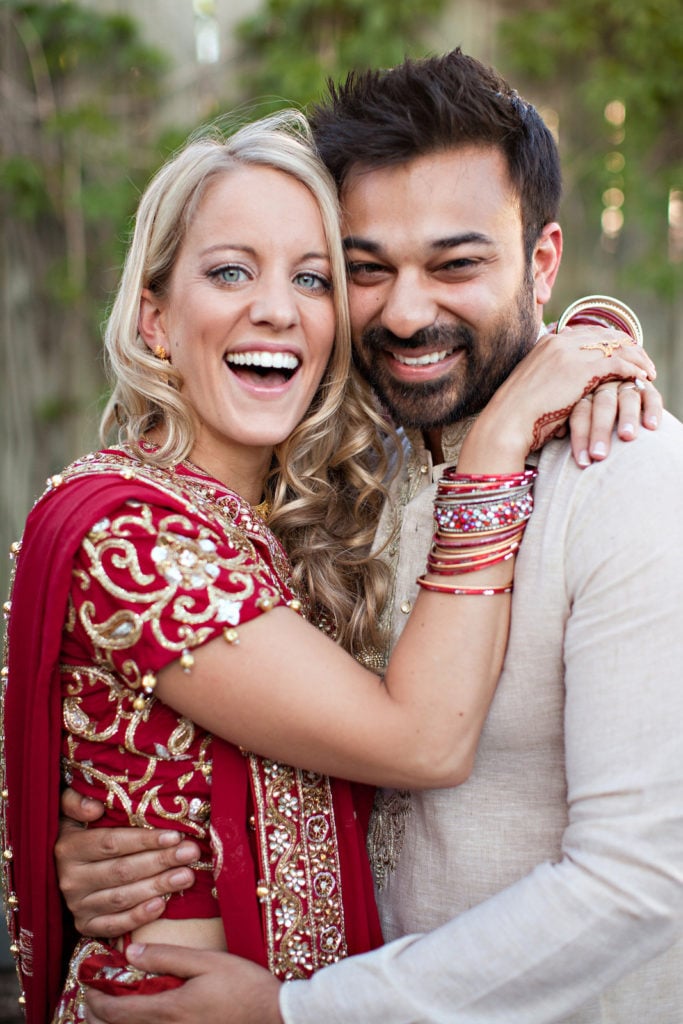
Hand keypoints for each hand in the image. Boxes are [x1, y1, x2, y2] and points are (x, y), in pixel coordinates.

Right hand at [57, 788, 199, 937]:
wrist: (61, 868)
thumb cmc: (80, 830)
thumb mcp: (71, 810)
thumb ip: (76, 802)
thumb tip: (95, 808)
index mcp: (69, 848)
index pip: (111, 844)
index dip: (144, 840)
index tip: (175, 835)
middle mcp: (70, 879)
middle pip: (122, 871)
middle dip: (160, 861)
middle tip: (190, 853)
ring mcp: (77, 905)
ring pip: (122, 898)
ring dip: (158, 886)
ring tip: (187, 876)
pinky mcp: (85, 926)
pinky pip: (114, 925)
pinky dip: (138, 917)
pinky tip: (162, 904)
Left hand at [84, 944, 282, 1023]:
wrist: (273, 1017)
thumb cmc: (242, 986)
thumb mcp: (206, 962)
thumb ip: (167, 957)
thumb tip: (131, 953)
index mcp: (168, 1010)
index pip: (116, 1011)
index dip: (96, 998)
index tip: (89, 983)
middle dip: (98, 1016)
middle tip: (93, 998)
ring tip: (111, 1011)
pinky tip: (142, 1018)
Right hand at [465, 324, 655, 468]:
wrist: (507, 423)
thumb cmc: (517, 416)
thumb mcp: (532, 387)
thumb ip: (550, 378)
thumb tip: (563, 387)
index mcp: (545, 343)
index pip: (585, 332)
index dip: (607, 341)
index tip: (621, 352)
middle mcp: (558, 342)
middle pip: (604, 335)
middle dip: (627, 346)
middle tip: (641, 359)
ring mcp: (570, 353)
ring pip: (615, 346)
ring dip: (636, 357)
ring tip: (647, 370)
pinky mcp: (582, 370)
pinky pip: (618, 362)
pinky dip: (634, 369)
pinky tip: (642, 378)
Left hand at [566, 378, 662, 467]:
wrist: (615, 401)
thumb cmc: (588, 417)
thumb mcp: (572, 414)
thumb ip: (566, 421)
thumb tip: (557, 433)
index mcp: (583, 393)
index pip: (580, 412)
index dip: (581, 436)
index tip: (583, 461)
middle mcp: (604, 386)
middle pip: (602, 405)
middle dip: (600, 430)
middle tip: (599, 454)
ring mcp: (626, 385)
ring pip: (627, 399)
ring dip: (627, 418)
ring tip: (627, 437)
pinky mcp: (646, 389)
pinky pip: (651, 397)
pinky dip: (652, 410)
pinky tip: (651, 426)